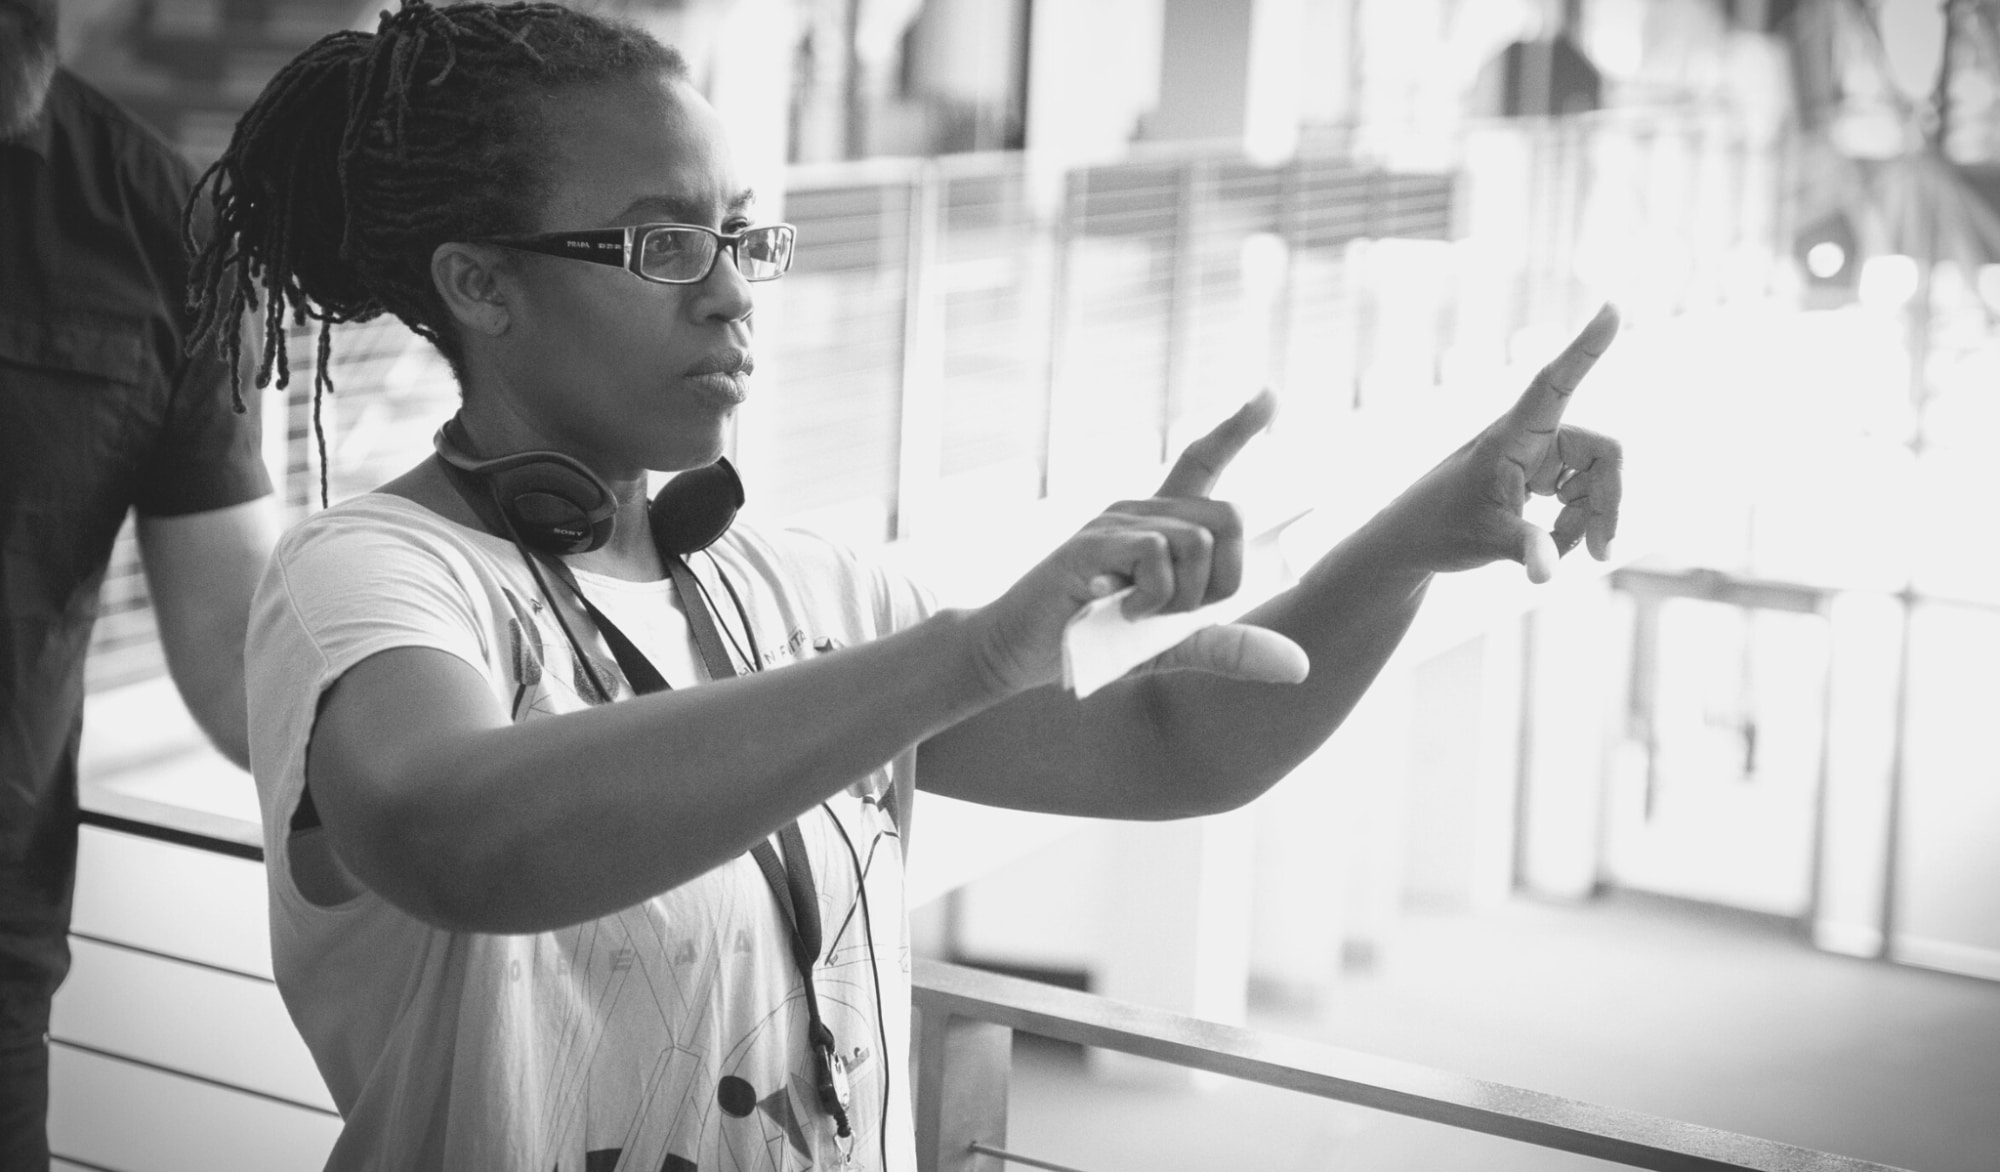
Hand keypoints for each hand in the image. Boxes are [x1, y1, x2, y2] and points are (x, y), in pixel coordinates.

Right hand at [970, 389, 1308, 693]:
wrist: (1019, 652)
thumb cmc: (1094, 641)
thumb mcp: (1173, 647)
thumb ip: (1229, 647)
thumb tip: (1300, 667)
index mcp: (1162, 523)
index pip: (1203, 461)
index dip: (1237, 429)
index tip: (1270, 393)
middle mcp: (1142, 510)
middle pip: (1232, 518)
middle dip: (1223, 579)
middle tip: (1174, 611)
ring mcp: (1116, 520)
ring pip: (1199, 542)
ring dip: (1181, 597)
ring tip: (1136, 614)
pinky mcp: (1092, 542)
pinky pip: (1156, 554)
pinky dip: (1151, 597)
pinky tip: (1116, 610)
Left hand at [1380, 304, 1622, 582]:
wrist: (1414, 541)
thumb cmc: (1438, 527)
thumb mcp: (1483, 539)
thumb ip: (1523, 550)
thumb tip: (1549, 575)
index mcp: (1512, 435)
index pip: (1554, 383)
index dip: (1585, 348)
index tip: (1612, 306)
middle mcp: (1532, 436)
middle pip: (1604, 455)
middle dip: (1608, 504)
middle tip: (1602, 553)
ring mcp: (1541, 456)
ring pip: (1598, 482)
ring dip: (1587, 522)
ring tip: (1550, 551)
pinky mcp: (1544, 477)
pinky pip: (1584, 500)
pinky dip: (1575, 528)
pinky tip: (1547, 547)